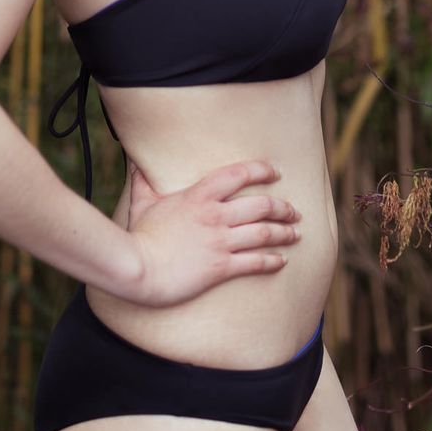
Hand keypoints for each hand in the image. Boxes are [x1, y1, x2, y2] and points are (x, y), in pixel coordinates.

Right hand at [119, 158, 301, 307]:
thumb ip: (143, 181)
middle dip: (283, 207)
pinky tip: (281, 261)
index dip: (261, 170)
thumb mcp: (142, 202)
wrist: (137, 268)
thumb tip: (135, 162)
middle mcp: (215, 215)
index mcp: (199, 195)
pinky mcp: (221, 267)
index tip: (275, 172)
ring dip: (285, 233)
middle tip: (293, 211)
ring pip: (264, 233)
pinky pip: (255, 262)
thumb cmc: (139, 235)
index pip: (239, 174)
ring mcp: (220, 242)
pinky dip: (273, 261)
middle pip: (261, 205)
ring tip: (296, 233)